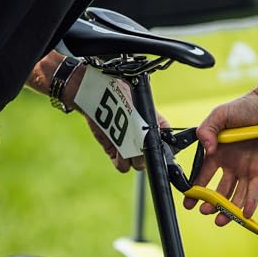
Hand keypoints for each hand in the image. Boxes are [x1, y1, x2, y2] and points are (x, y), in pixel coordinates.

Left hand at [27, 50, 169, 172]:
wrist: (91, 93)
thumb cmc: (114, 90)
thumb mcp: (134, 103)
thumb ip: (142, 122)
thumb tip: (148, 137)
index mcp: (153, 122)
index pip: (166, 140)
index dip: (162, 147)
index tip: (154, 147)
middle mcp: (141, 135)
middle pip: (150, 156)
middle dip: (144, 155)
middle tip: (136, 148)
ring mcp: (128, 144)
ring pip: (137, 163)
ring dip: (131, 160)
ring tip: (124, 152)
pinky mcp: (113, 150)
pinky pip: (122, 165)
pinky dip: (120, 163)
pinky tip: (117, 156)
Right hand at [183, 89, 257, 224]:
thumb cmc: (247, 107)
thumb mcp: (220, 114)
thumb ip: (207, 130)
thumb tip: (207, 150)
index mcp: (217, 152)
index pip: (202, 175)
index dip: (195, 188)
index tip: (188, 200)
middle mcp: (230, 164)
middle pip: (218, 190)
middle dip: (210, 203)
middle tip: (205, 211)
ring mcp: (246, 169)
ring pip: (235, 195)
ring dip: (227, 209)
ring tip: (219, 220)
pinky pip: (254, 191)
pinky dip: (249, 203)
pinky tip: (244, 215)